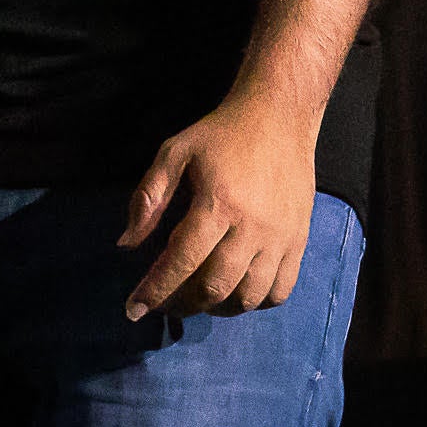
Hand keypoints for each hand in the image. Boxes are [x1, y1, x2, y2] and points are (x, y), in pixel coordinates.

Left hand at [117, 93, 318, 320]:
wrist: (278, 117)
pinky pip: (280, 291)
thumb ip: (148, 197)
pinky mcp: (300, 241)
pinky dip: (255, 303)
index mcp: (218, 203)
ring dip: (218, 308)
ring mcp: (280, 238)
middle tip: (165, 303)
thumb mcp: (174, 152)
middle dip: (183, 304)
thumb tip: (126, 244)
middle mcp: (252, 227)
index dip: (155, 289)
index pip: (181, 260)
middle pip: (215, 287)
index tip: (134, 309)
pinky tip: (236, 293)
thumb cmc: (220, 134)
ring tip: (198, 299)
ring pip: (249, 296)